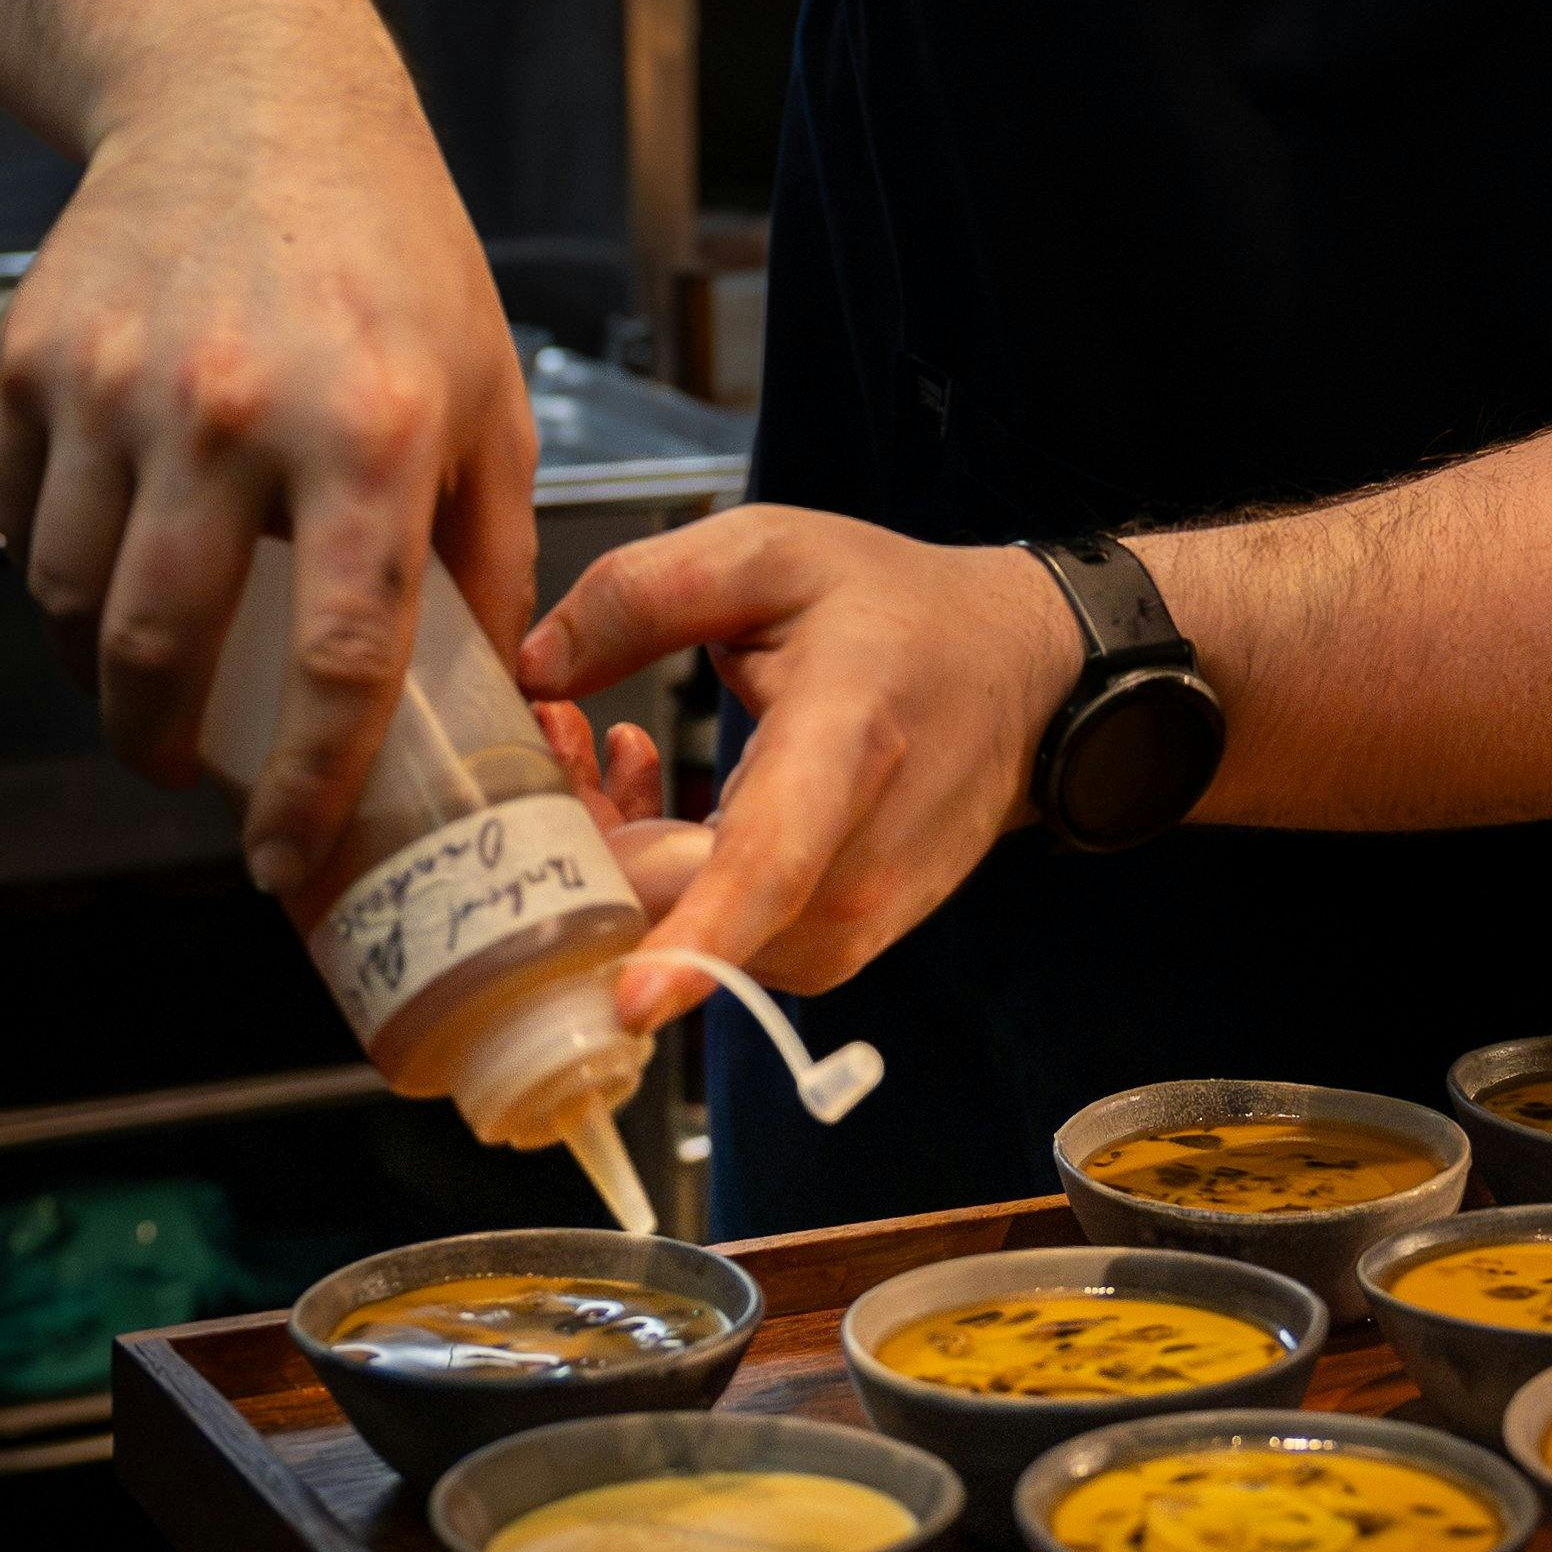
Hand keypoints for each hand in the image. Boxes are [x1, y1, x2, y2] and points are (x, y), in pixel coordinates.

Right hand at [0, 54, 536, 893]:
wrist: (253, 100)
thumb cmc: (394, 253)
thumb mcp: (487, 390)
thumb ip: (493, 553)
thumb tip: (503, 699)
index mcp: (370, 429)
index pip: (338, 658)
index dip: (309, 786)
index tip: (287, 858)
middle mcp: (233, 409)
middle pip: (168, 650)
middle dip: (166, 752)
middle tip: (190, 779)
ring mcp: (117, 384)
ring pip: (75, 601)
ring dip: (104, 676)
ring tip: (150, 687)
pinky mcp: (34, 361)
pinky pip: (22, 524)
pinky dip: (55, 579)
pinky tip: (107, 580)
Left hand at [518, 506, 1078, 1032]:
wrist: (1018, 678)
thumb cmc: (900, 612)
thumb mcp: (774, 550)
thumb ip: (644, 591)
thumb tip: (533, 666)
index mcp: (848, 744)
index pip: (773, 865)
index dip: (699, 939)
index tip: (633, 1001)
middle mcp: (858, 863)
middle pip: (679, 906)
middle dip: (581, 835)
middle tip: (562, 730)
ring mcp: (852, 923)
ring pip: (678, 932)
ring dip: (615, 855)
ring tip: (613, 750)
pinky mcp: (833, 952)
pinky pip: (708, 938)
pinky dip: (660, 880)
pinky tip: (659, 795)